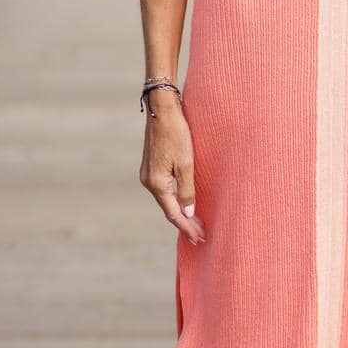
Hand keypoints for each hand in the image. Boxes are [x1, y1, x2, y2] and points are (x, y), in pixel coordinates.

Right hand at [139, 91, 205, 244]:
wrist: (162, 109)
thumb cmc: (176, 133)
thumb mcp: (186, 163)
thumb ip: (187, 190)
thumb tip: (188, 213)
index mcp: (157, 183)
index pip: (173, 214)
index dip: (187, 227)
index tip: (199, 238)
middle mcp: (148, 182)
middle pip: (168, 209)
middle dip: (185, 222)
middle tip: (200, 235)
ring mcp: (147, 174)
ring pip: (165, 200)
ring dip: (179, 211)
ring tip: (194, 223)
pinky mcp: (150, 166)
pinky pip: (163, 190)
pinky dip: (174, 199)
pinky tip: (183, 203)